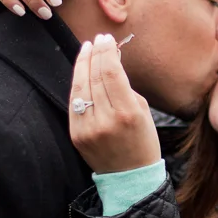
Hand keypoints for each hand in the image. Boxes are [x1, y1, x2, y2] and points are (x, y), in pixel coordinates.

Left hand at [69, 34, 160, 173]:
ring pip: (81, 88)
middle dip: (95, 54)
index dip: (107, 52)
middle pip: (95, 77)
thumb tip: (110, 61)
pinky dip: (77, 85)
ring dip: (83, 65)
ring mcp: (88, 129)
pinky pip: (74, 103)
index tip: (107, 39)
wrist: (130, 177)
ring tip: (86, 50)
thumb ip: (125, 86)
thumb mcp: (143, 111)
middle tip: (97, 40)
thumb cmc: (142, 141)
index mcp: (127, 113)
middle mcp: (106, 120)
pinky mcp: (76, 135)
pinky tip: (81, 73)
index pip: (112, 73)